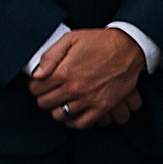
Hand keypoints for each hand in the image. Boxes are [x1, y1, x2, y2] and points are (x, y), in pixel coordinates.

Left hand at [29, 28, 144, 128]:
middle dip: (43, 97)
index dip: (34, 86)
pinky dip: (73, 122)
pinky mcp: (103, 107)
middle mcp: (75, 88)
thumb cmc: (98, 42)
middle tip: (47, 93)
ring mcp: (89, 99)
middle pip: (45, 103)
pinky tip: (71, 114)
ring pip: (60, 115)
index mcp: (64, 72)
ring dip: (56, 109)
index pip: (36, 88)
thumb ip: (50, 57)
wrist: (128, 48)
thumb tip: (36, 75)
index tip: (38, 84)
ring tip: (59, 102)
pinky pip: (82, 123)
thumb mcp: (70, 40)